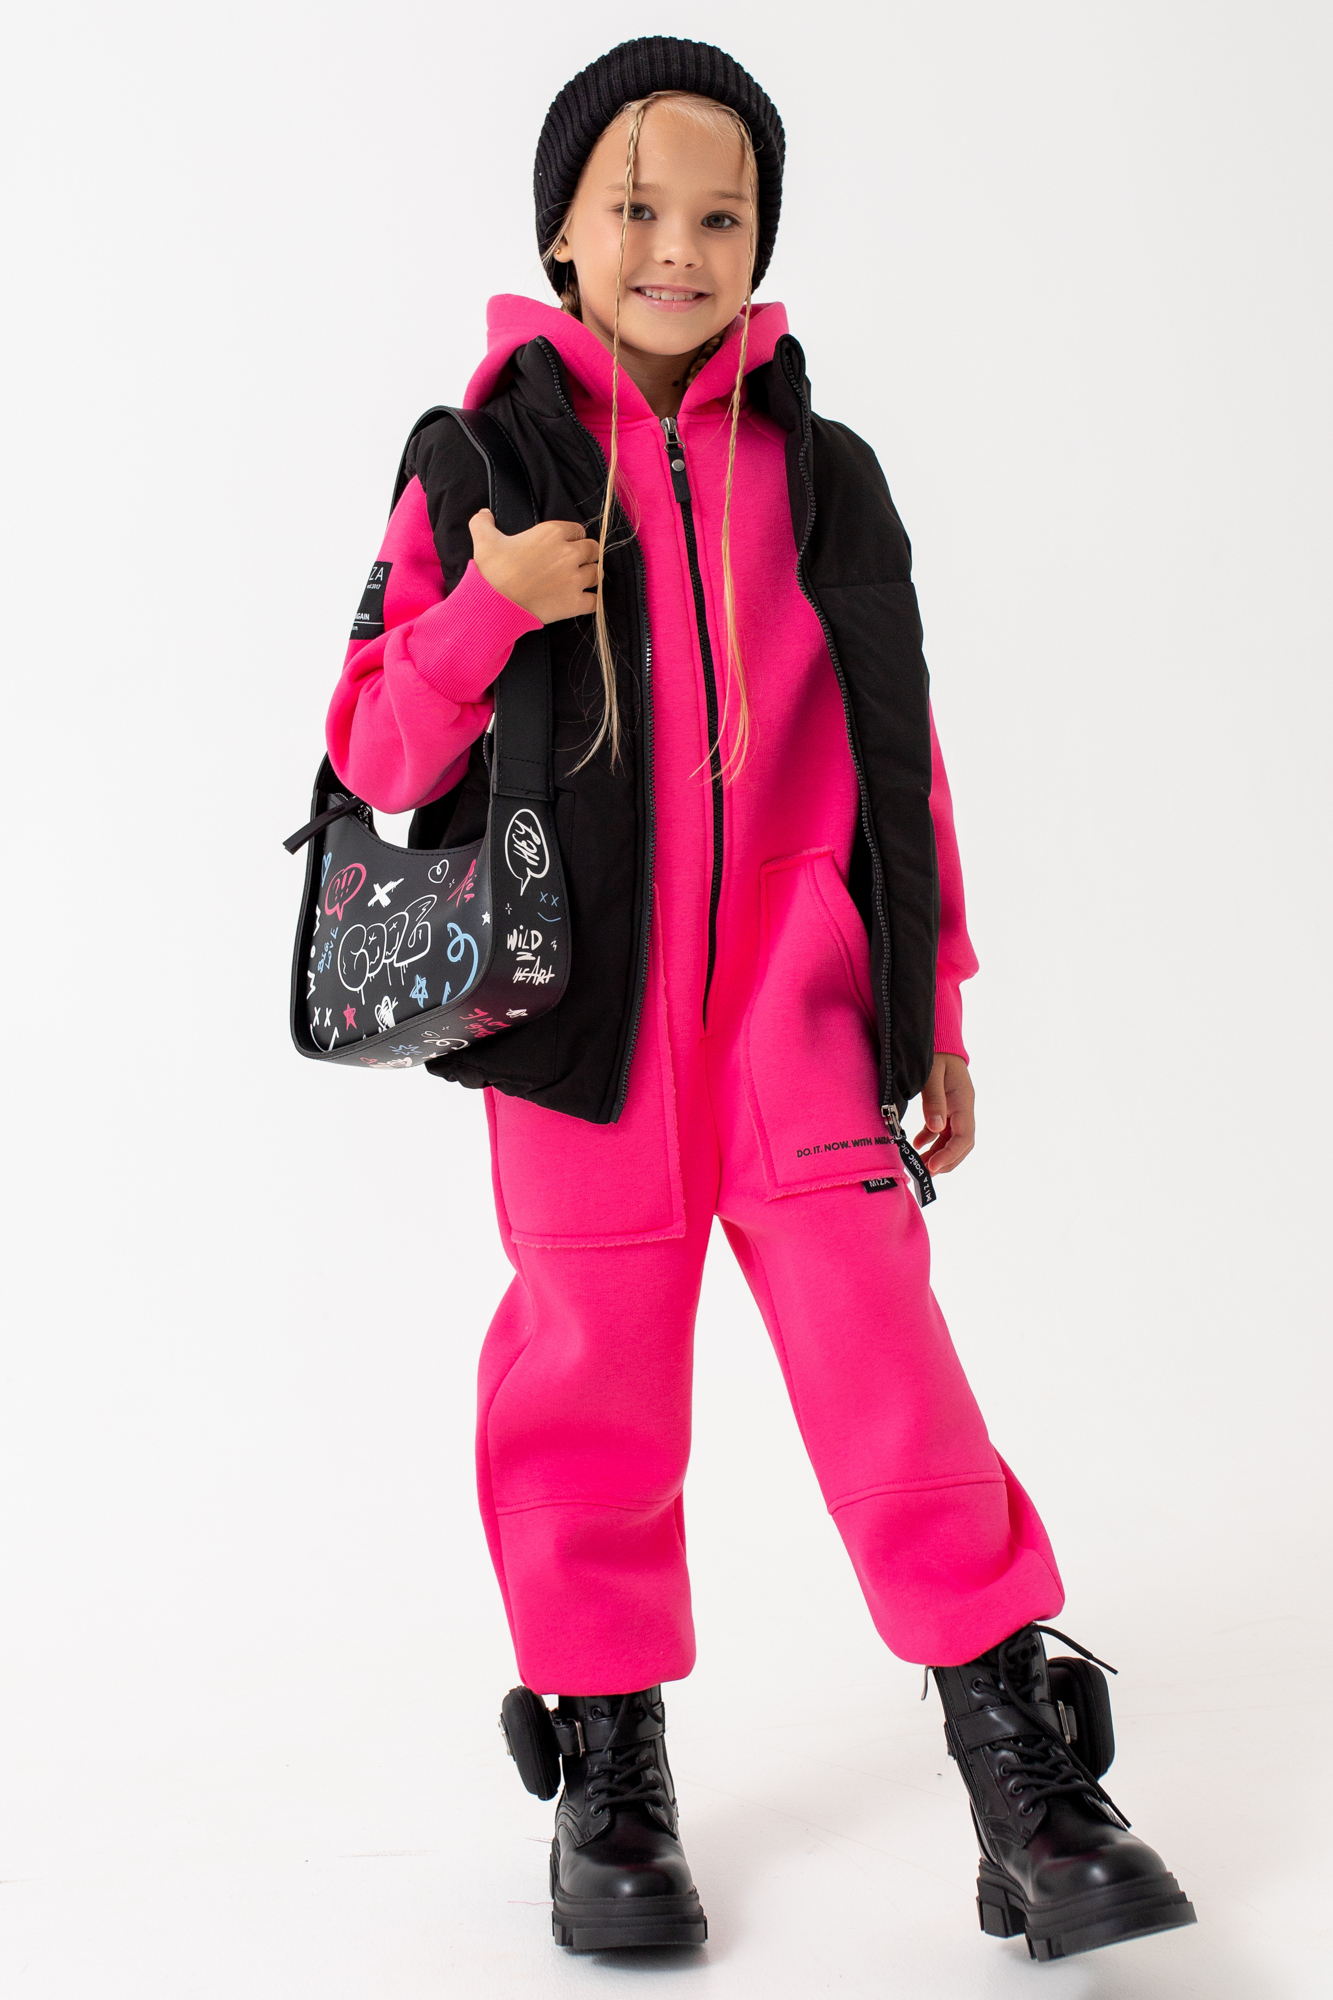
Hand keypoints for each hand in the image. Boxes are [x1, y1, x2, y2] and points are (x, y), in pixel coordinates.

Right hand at [469, 509, 599, 623]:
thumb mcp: (484, 539)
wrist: (495, 603)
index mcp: (552, 533)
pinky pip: (595, 600)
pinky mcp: (575, 603)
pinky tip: (582, 600)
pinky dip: (590, 601)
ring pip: (596, 573)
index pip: (577, 530)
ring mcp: (575, 579)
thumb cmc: (492, 571)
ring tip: (579, 581)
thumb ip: (483, 522)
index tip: (565, 546)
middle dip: (586, 555)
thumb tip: (484, 513)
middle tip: (574, 563)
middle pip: (593, 549)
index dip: (573, 538)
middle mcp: (569, 553)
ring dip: (590, 576)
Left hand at [914, 1052, 974, 1173]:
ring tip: (919, 1165)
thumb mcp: (932, 1074)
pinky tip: (917, 1144)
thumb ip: (934, 1100)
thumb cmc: (935, 1053)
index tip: (932, 1167)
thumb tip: (935, 1128)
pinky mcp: (945, 1108)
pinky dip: (930, 1140)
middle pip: (961, 1144)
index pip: (964, 1138)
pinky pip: (941, 1130)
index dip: (949, 1155)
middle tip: (925, 1174)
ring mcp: (955, 1109)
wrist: (939, 1039)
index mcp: (963, 1102)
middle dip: (945, 1161)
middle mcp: (963, 1109)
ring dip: (937, 1154)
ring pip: (950, 1140)